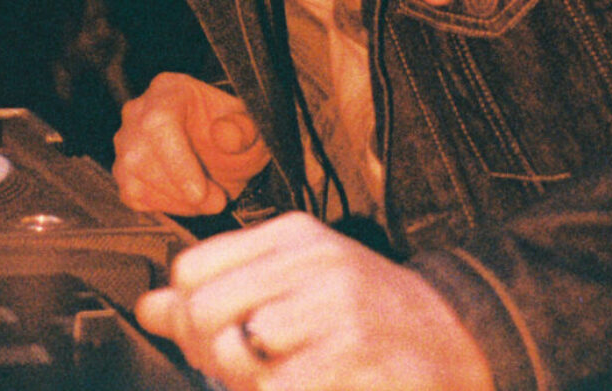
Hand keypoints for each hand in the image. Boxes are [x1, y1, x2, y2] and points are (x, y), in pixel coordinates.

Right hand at [113, 72, 271, 214]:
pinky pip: (133, 195)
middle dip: (180, 189)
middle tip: (217, 201)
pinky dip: (164, 206)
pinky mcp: (123, 170)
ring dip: (176, 200)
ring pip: (133, 178)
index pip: (158, 123)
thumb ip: (243, 130)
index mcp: (168, 90)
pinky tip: (187, 200)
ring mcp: (126, 141)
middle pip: (140, 156)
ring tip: (208, 199)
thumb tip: (224, 136)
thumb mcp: (251, 129)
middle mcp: (138, 111)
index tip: (201, 193)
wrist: (222, 149)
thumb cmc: (234, 134)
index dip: (177, 163)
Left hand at [135, 213, 492, 390]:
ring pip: (236, 355)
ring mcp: (334, 310)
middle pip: (204, 311)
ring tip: (277, 381)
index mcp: (291, 236)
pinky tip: (303, 388)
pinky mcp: (353, 359)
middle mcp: (310, 263)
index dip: (188, 315)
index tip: (212, 338)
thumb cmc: (369, 313)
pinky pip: (276, 389)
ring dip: (245, 384)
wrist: (461, 338)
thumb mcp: (297, 282)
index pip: (192, 268)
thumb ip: (223, 289)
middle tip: (240, 373)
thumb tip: (150, 309)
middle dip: (209, 356)